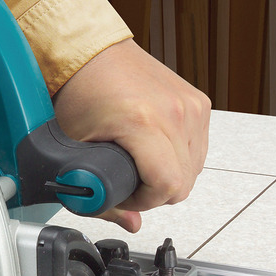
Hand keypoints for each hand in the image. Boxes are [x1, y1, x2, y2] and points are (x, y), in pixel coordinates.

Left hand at [52, 38, 209, 232]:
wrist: (89, 52)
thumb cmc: (79, 90)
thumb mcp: (76, 149)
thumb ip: (100, 195)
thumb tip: (130, 222)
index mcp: (144, 121)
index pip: (168, 186)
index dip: (144, 202)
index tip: (125, 197)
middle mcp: (176, 111)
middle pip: (184, 182)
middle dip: (154, 192)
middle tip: (127, 181)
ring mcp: (192, 105)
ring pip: (194, 169)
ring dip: (168, 175)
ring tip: (138, 164)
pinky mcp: (199, 102)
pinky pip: (198, 148)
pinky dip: (178, 157)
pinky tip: (153, 150)